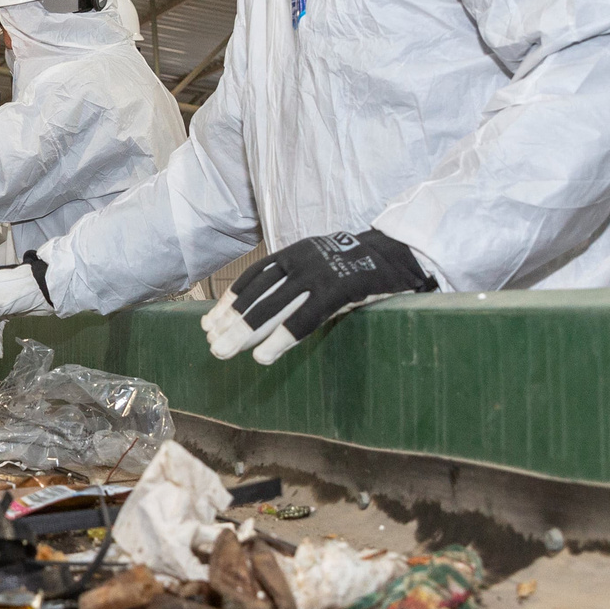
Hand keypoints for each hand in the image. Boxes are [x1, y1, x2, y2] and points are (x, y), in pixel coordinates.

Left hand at [203, 230, 432, 365]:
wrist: (400, 252)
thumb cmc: (356, 266)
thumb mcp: (320, 267)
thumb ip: (295, 284)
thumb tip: (262, 311)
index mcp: (294, 254)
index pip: (253, 280)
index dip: (230, 303)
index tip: (209, 324)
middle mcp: (300, 261)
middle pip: (257, 296)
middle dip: (231, 322)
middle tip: (212, 344)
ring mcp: (318, 274)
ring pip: (272, 307)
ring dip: (245, 333)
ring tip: (225, 352)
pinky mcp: (339, 290)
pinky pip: (304, 319)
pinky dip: (280, 339)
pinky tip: (262, 356)